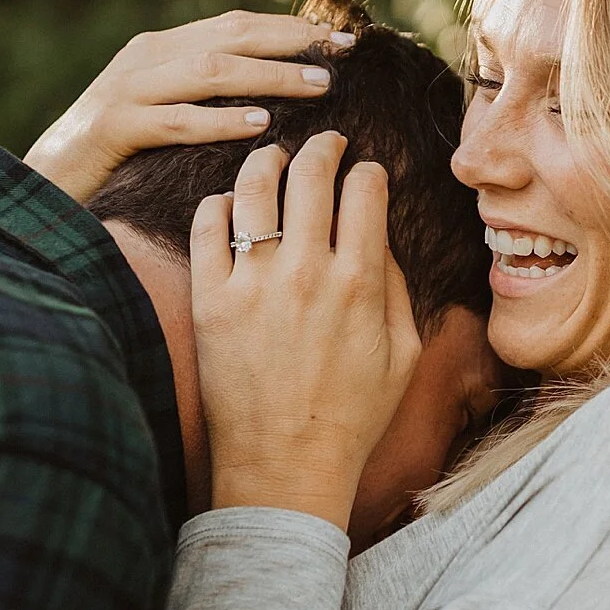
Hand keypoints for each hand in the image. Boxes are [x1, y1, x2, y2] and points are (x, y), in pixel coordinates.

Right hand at [24, 13, 356, 205]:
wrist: (40, 186)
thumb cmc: (114, 158)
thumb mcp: (164, 113)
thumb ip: (206, 95)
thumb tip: (276, 94)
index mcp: (162, 48)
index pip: (237, 25)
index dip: (291, 28)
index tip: (345, 38)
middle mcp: (146, 58)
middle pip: (229, 36)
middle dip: (291, 41)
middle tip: (344, 51)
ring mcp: (127, 90)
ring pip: (208, 72)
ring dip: (268, 76)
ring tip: (318, 86)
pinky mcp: (113, 128)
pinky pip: (175, 121)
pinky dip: (219, 121)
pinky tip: (260, 127)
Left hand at [193, 133, 421, 527]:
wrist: (284, 466)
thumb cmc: (352, 417)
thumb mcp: (402, 355)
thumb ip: (396, 288)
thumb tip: (378, 236)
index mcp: (360, 283)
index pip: (366, 191)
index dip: (370, 170)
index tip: (367, 172)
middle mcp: (306, 273)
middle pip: (312, 174)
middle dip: (324, 146)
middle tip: (326, 142)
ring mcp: (253, 284)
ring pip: (255, 188)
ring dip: (267, 159)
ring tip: (273, 156)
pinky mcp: (210, 301)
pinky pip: (206, 226)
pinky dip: (218, 202)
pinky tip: (229, 202)